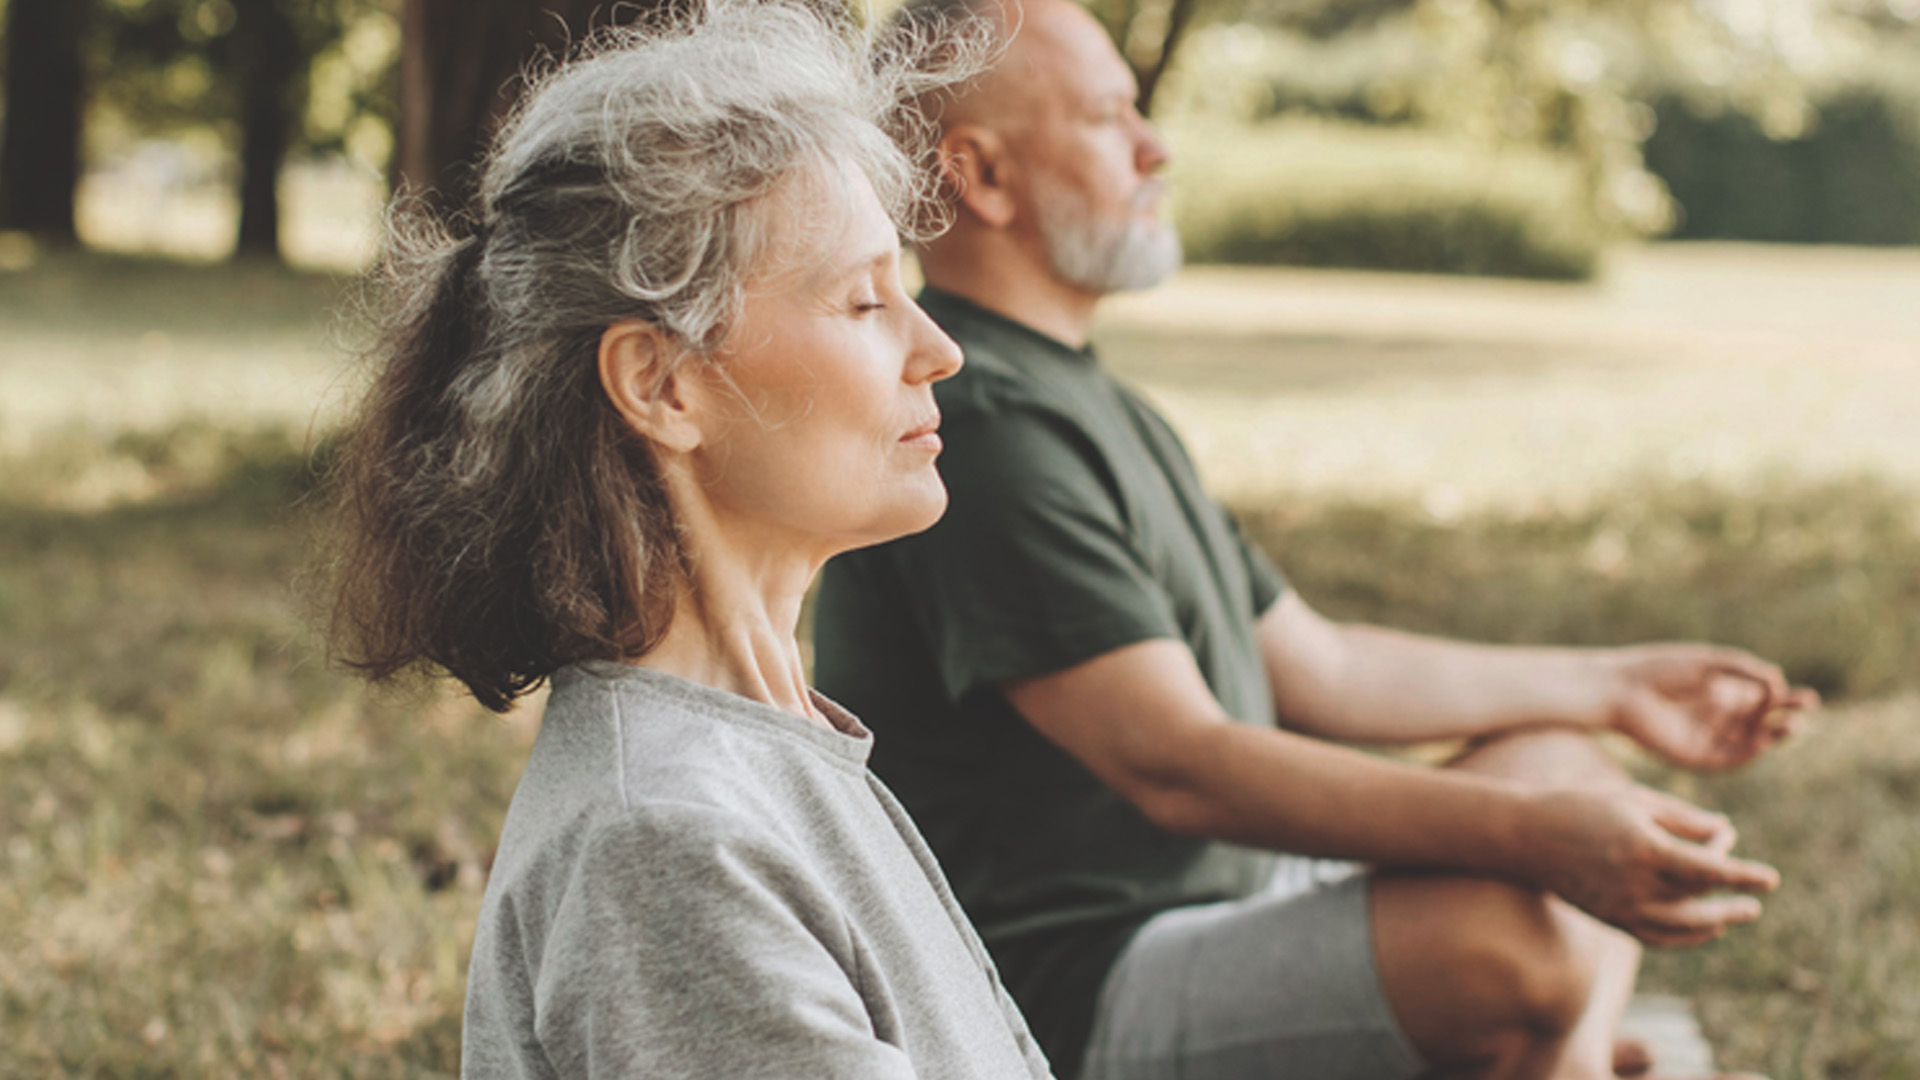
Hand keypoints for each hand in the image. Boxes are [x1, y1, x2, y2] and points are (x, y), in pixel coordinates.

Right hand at [1521, 783, 1777, 947]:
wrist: (1526, 836)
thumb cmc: (1581, 805)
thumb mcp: (1634, 799)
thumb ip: (1682, 816)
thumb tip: (1724, 832)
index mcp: (1644, 847)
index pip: (1709, 869)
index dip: (1743, 874)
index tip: (1772, 878)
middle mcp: (1636, 883)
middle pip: (1700, 896)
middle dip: (1731, 892)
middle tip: (1757, 895)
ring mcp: (1622, 906)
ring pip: (1684, 924)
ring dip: (1716, 921)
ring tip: (1739, 914)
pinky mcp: (1611, 918)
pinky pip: (1659, 937)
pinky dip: (1687, 936)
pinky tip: (1706, 928)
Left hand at [1607, 645, 1818, 771]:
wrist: (1620, 690)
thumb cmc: (1659, 669)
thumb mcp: (1707, 663)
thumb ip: (1743, 669)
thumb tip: (1777, 681)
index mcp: (1719, 692)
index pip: (1762, 699)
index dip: (1786, 699)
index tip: (1806, 696)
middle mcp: (1716, 716)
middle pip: (1761, 721)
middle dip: (1785, 716)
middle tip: (1807, 708)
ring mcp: (1706, 737)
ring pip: (1748, 743)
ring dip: (1773, 736)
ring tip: (1792, 725)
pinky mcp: (1693, 757)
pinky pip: (1727, 760)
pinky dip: (1747, 753)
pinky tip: (1763, 741)